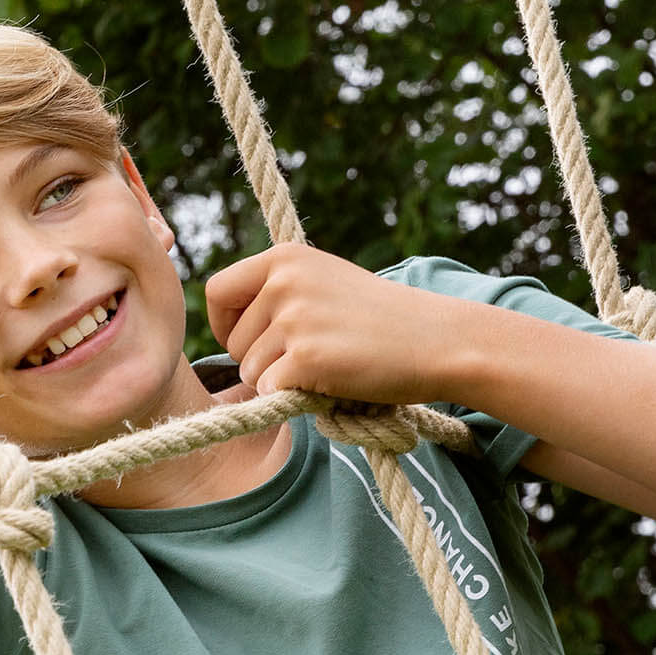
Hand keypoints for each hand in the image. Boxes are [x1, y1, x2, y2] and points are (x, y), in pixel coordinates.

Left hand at [205, 245, 457, 403]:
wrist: (438, 340)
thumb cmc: (381, 318)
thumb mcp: (323, 281)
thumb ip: (277, 291)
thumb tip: (223, 325)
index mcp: (283, 257)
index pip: (216, 291)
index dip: (224, 323)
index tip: (248, 339)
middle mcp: (283, 281)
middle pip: (232, 341)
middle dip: (260, 360)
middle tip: (309, 355)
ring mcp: (293, 319)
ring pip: (248, 371)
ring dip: (280, 380)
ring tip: (328, 365)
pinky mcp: (305, 358)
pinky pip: (269, 391)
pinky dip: (294, 397)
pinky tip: (331, 381)